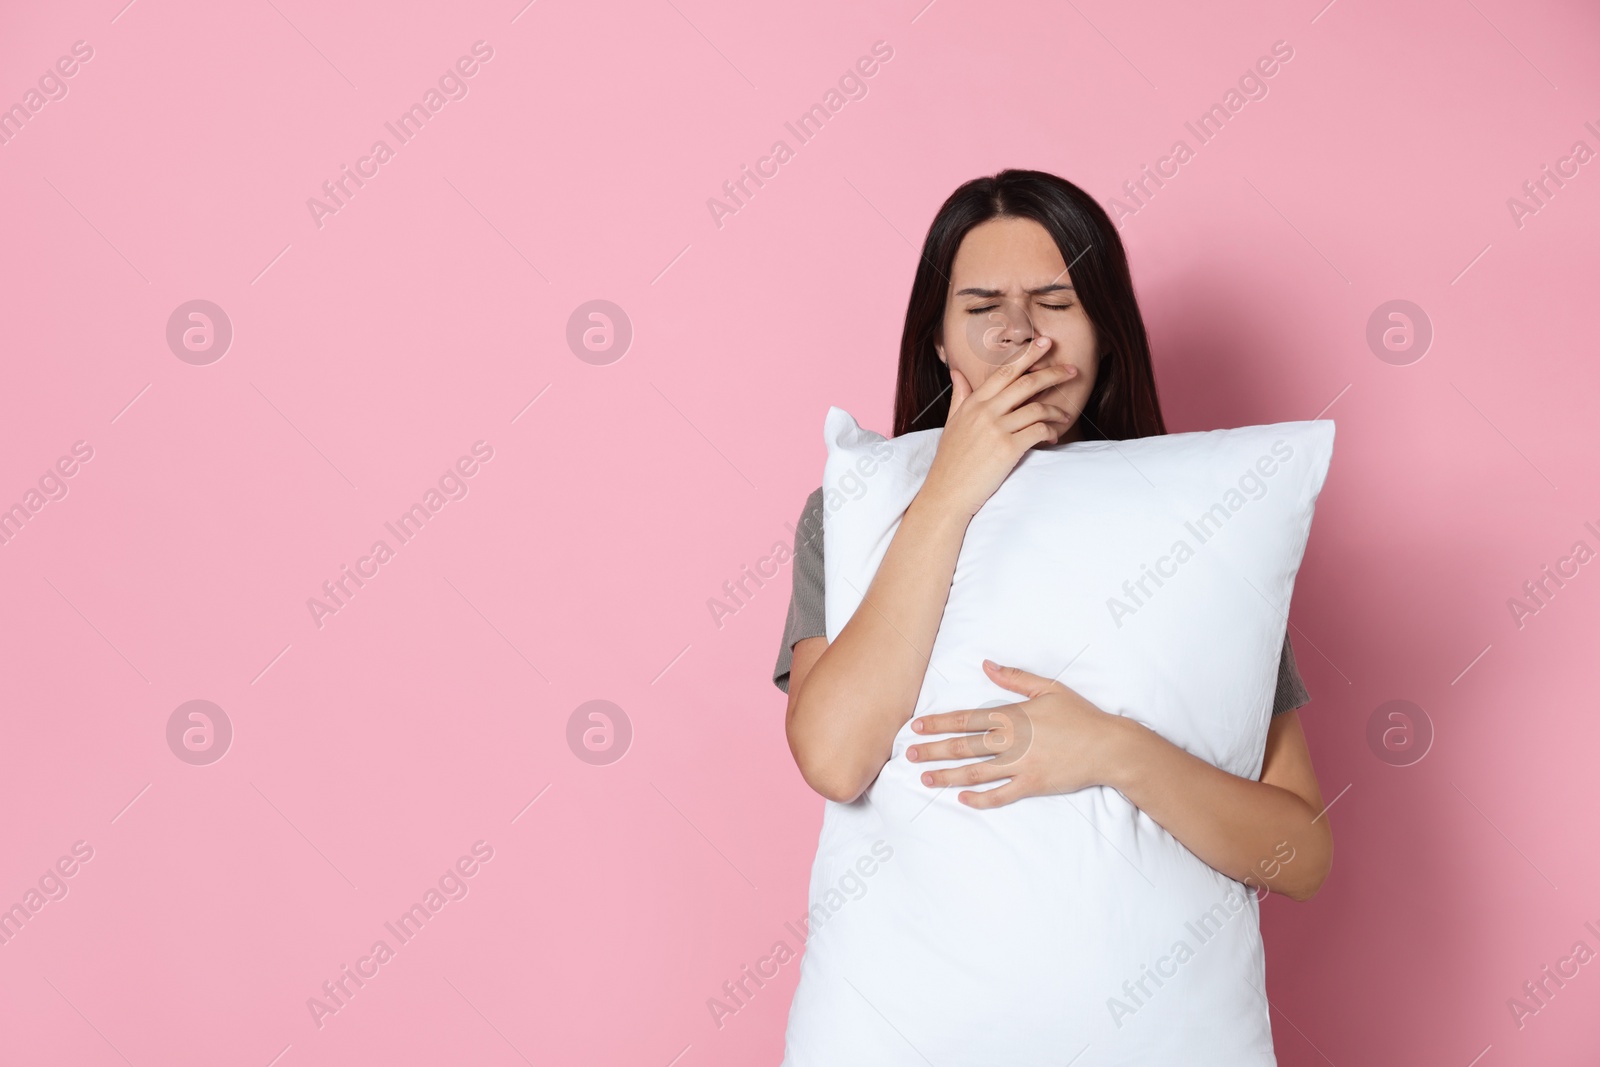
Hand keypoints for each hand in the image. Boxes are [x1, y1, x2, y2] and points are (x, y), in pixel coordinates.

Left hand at [904, 660, 1131, 807]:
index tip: (917, 727)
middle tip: (910, 756)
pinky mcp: (1033, 785)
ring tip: (926, 779)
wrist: (1109, 747)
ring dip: (948, 776)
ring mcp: (1021, 765)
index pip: (966, 719)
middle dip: (934, 751)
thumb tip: (986, 666)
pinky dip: (981, 799)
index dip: (939, 723)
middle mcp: (1012, 741)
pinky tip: (962, 799)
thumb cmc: (1080, 715)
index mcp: (1013, 716)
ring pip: (976, 772)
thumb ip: (1014, 678)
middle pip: (964, 746)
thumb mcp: (1049, 688)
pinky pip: (1001, 795)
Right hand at [919, 344, 1078, 519]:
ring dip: (1057, 411)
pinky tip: (1053, 437)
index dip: (1028, 355)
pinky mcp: (1007, 449)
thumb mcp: (952, 423)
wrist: (947, 493)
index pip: (1005, 371)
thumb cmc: (950, 461)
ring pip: (1037, 408)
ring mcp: (996, 429)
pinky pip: (1038, 431)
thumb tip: (957, 373)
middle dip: (1052, 373)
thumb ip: (960, 396)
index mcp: (973, 402)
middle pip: (1026, 383)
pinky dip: (1051, 432)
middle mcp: (985, 411)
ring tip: (1066, 415)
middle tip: (1071, 370)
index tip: (1045, 344)